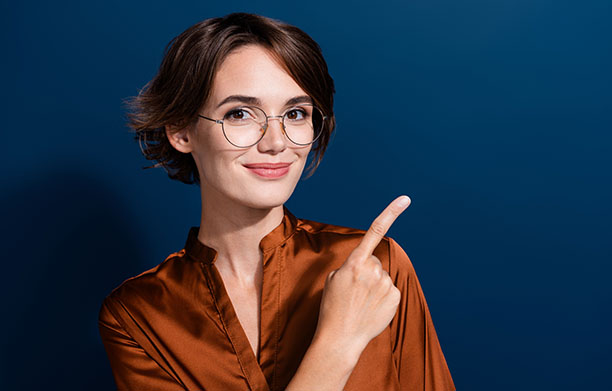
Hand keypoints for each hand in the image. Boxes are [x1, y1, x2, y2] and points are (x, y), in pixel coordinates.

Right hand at [313, 195, 410, 354]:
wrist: (340, 338)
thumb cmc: (332, 307)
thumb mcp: (334, 278)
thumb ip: (353, 265)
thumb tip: (369, 266)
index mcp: (355, 262)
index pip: (375, 232)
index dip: (391, 213)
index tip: (405, 199)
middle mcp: (374, 270)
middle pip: (375, 261)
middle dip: (366, 270)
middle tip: (354, 289)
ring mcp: (386, 284)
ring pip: (382, 276)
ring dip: (374, 285)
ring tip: (361, 302)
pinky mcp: (395, 297)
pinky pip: (390, 289)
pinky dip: (382, 297)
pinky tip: (371, 308)